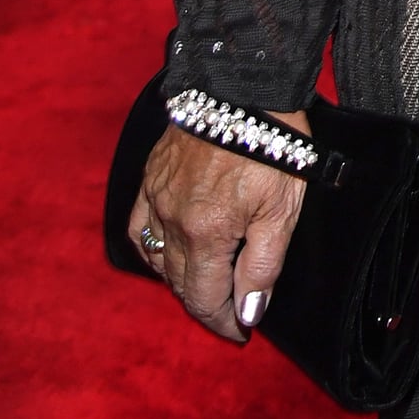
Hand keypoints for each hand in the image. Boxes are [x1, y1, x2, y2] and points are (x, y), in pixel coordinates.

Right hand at [128, 115, 308, 343]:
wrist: (246, 86)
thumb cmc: (273, 145)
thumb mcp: (281, 210)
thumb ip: (262, 266)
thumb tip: (247, 313)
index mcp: (205, 233)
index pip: (204, 298)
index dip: (222, 321)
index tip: (239, 333)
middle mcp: (171, 220)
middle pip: (179, 282)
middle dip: (203, 303)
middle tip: (227, 312)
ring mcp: (156, 197)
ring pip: (155, 258)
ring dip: (177, 279)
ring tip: (202, 285)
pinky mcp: (150, 177)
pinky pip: (137, 225)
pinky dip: (147, 247)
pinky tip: (161, 253)